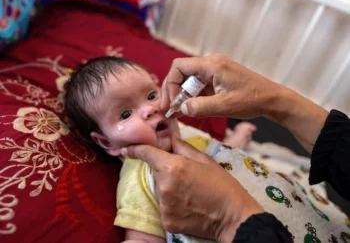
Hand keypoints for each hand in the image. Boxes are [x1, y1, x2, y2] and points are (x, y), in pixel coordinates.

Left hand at [121, 135, 263, 242]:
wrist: (233, 216)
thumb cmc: (222, 185)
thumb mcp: (204, 160)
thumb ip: (182, 147)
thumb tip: (170, 137)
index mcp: (172, 167)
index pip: (146, 154)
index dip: (135, 150)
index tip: (126, 150)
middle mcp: (163, 186)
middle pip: (156, 173)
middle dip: (165, 172)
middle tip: (185, 177)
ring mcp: (164, 206)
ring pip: (160, 191)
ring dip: (169, 189)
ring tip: (190, 193)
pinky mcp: (166, 221)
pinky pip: (165, 208)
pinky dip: (173, 206)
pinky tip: (189, 206)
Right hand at [161, 54, 327, 152]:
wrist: (272, 99)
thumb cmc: (252, 100)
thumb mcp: (225, 106)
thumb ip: (200, 107)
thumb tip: (181, 108)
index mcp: (211, 65)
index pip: (179, 67)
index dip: (170, 84)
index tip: (171, 103)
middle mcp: (210, 64)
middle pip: (181, 73)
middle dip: (172, 91)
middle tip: (167, 109)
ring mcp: (214, 72)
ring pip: (189, 81)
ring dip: (180, 96)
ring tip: (174, 113)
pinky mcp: (217, 80)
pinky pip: (198, 87)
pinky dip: (191, 98)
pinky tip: (186, 111)